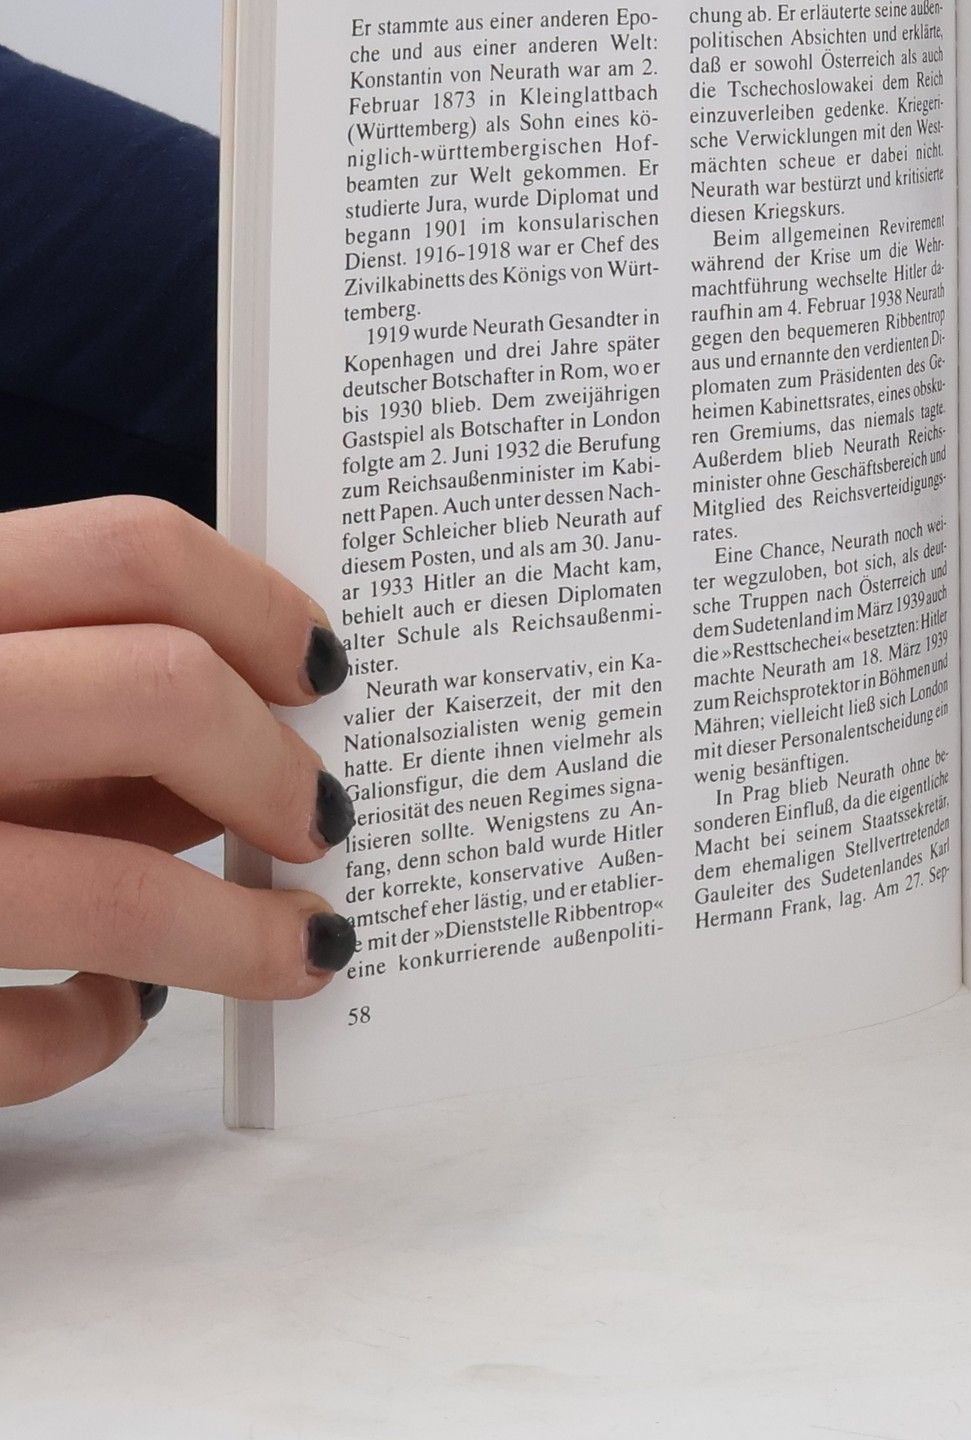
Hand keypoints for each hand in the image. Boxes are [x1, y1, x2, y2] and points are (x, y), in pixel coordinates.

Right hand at [0, 498, 359, 1106]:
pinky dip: (89, 1030)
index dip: (263, 604)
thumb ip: (49, 668)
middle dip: (275, 766)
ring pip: (110, 891)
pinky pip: (8, 1036)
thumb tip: (246, 715)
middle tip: (323, 815)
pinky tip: (116, 1010)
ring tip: (304, 944)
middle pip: (156, 692)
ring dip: (241, 931)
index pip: (129, 548)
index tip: (324, 670)